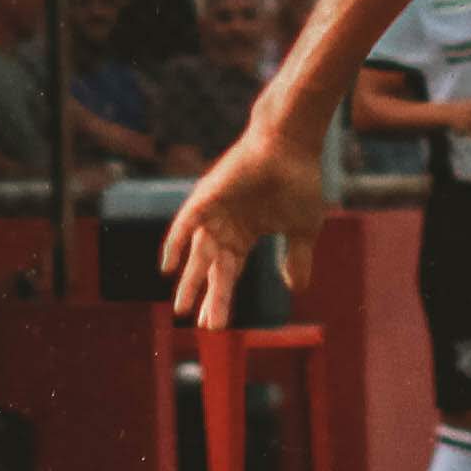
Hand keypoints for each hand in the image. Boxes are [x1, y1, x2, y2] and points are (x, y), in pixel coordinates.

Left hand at [164, 125, 329, 321]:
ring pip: (197, 252)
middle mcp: (225, 226)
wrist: (291, 146)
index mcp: (245, 234)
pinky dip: (175, 244)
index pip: (230, 272)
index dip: (223, 297)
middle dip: (207, 295)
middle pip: (212, 268)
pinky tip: (168, 268)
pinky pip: (184, 225)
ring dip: (189, 279)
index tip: (217, 325)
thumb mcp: (302, 230)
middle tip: (202, 325)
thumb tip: (297, 289)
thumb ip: (297, 259)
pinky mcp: (206, 197)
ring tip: (181, 308)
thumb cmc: (298, 181)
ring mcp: (214, 212)